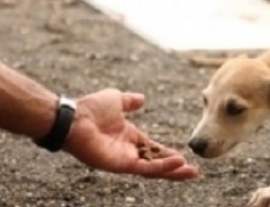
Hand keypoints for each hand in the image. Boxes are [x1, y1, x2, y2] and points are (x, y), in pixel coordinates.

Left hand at [62, 88, 198, 179]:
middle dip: (175, 168)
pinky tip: (177, 163)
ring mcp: (124, 159)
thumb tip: (142, 99)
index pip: (153, 149)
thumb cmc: (91, 108)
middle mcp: (128, 151)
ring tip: (191, 171)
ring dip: (172, 170)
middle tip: (194, 171)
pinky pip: (145, 168)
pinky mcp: (121, 164)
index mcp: (128, 138)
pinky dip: (162, 166)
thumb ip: (130, 102)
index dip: (168, 154)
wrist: (75, 117)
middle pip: (156, 163)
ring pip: (153, 169)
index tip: (184, 156)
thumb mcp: (116, 100)